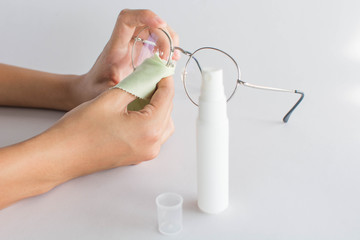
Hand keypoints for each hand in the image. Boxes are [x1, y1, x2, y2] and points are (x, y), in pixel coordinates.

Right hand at [42, 76, 173, 180]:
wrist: (61, 156)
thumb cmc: (80, 131)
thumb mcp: (110, 99)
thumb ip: (135, 85)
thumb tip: (148, 76)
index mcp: (149, 129)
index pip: (167, 98)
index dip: (164, 79)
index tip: (160, 68)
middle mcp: (152, 145)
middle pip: (168, 111)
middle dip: (161, 92)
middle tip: (149, 77)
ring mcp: (145, 153)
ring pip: (163, 124)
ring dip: (157, 107)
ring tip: (142, 93)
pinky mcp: (137, 156)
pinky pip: (153, 134)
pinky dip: (151, 119)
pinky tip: (137, 109)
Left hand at [71, 9, 179, 105]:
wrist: (91, 89)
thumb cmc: (95, 89)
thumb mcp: (104, 92)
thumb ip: (119, 91)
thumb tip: (138, 91)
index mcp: (115, 47)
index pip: (127, 20)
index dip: (145, 16)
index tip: (161, 24)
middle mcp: (126, 42)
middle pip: (148, 24)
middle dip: (164, 36)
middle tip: (168, 57)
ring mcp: (135, 46)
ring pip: (156, 31)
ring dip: (169, 41)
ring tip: (172, 59)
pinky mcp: (142, 53)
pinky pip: (157, 42)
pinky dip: (167, 49)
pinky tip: (169, 61)